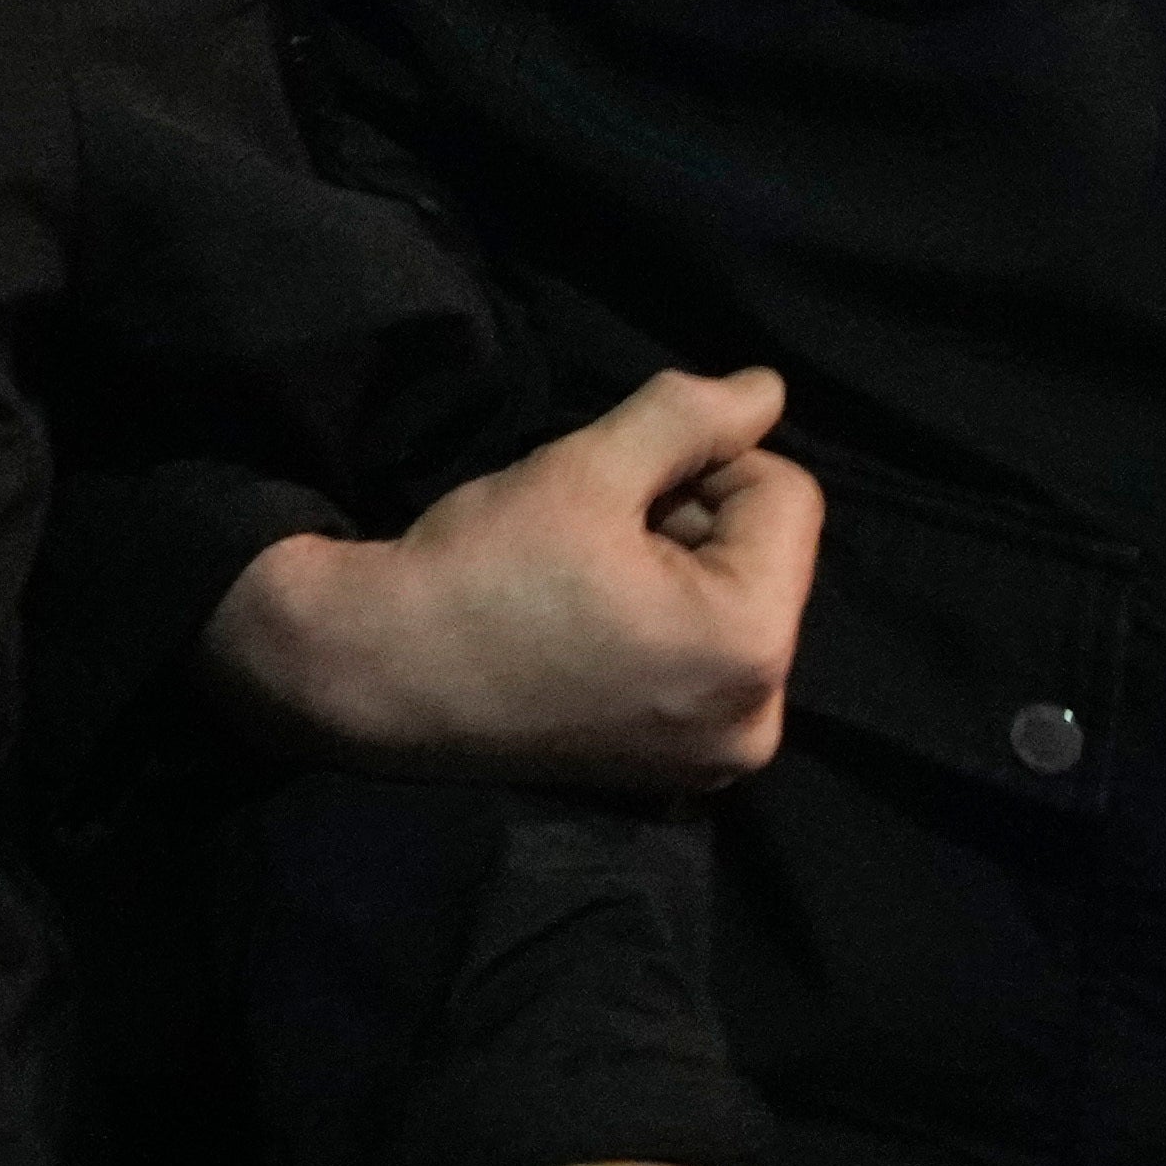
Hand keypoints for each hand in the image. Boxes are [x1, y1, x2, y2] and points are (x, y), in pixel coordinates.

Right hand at [218, 368, 820, 786]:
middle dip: (692, 521)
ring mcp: (718, 760)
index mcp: (750, 647)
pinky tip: (589, 623)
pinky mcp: (677, 777)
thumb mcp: (586, 468)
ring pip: (735, 607)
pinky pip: (707, 666)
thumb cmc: (480, 570)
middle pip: (766, 558)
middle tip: (593, 528)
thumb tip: (770, 389)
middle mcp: (757, 720)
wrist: (377, 675)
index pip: (787, 497)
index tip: (614, 481)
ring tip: (584, 576)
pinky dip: (664, 627)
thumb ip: (690, 416)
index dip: (705, 459)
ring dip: (676, 569)